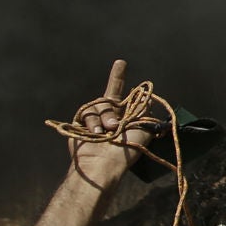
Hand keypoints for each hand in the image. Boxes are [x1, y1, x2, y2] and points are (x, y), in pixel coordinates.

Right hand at [67, 60, 159, 191]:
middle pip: (108, 98)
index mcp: (124, 116)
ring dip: (102, 118)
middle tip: (116, 127)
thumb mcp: (145, 127)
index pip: (121, 92)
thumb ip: (144, 109)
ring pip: (97, 105)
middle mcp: (108, 116)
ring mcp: (93, 120)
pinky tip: (94, 134)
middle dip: (111, 111)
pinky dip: (91, 123)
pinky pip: (85, 113)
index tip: (121, 62)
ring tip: (106, 133)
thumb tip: (146, 96)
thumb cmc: (127, 148)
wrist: (104, 163)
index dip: (119, 77)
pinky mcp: (80, 124)